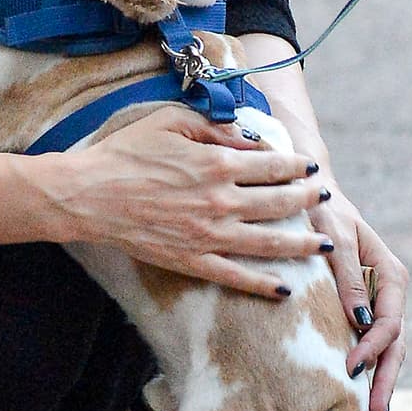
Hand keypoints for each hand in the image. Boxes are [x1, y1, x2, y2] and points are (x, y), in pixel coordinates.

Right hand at [52, 106, 329, 297]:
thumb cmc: (125, 152)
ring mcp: (209, 235)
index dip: (297, 166)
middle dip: (307, 199)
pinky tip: (285, 289)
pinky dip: (264, 285)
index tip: (311, 167)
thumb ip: (213, 126)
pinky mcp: (192, 260)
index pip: (272, 165)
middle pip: (279, 202)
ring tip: (323, 244)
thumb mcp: (169, 121)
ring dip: (301, 244)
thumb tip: (247, 137)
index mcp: (217, 163)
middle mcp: (221, 201)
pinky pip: (237, 277)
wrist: (88, 194)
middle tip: (322, 197)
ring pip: (269, 242)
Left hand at [315, 182, 406, 410]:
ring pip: (387, 347)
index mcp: (391, 274)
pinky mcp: (361, 307)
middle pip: (395, 342)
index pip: (389, 322)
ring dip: (382, 378)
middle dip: (388, 378)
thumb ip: (347, 276)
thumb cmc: (323, 211)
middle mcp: (389, 291)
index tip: (350, 369)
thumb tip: (359, 321)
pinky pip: (370, 341)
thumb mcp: (336, 238)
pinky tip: (361, 390)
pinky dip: (370, 365)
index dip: (373, 348)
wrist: (314, 197)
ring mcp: (377, 301)